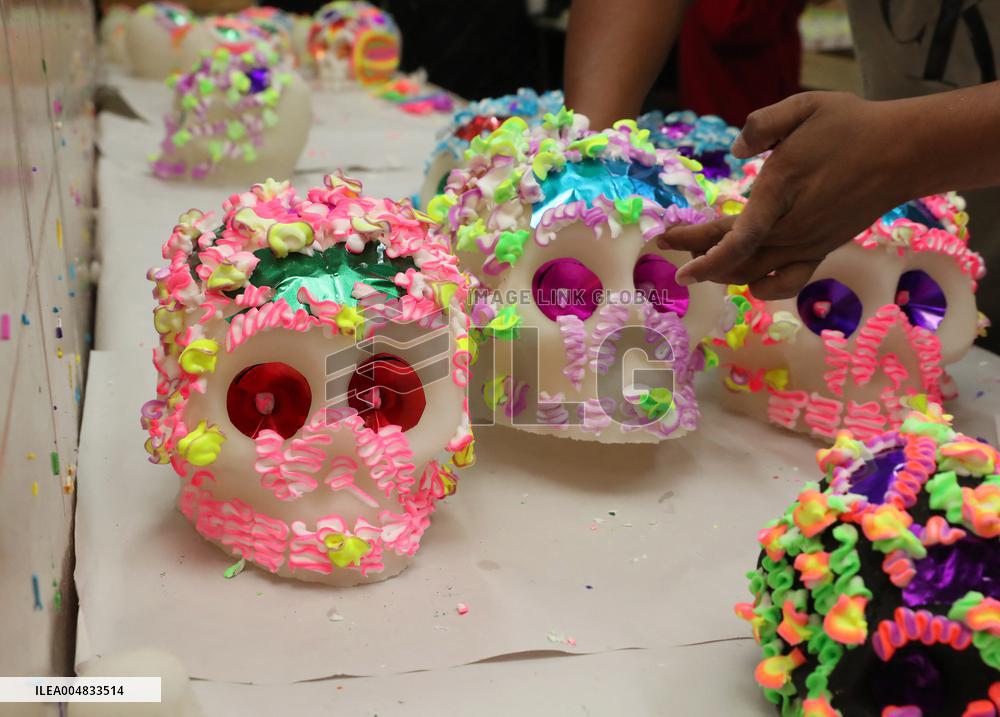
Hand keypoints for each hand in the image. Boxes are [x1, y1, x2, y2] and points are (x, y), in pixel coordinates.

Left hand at [661, 92, 912, 298]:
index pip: (735, 236)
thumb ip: (763, 124)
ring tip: (697, 258)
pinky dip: (762, 287)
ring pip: (755, 273)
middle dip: (697, 252)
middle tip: (669, 242)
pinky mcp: (821, 250)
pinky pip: (786, 282)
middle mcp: (792, 228)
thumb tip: (736, 151)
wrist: (903, 152)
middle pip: (735, 256)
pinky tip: (745, 283)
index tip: (667, 244)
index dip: (700, 248)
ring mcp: (808, 244)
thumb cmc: (852, 125)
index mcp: (781, 192)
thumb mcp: (805, 106)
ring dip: (722, 270)